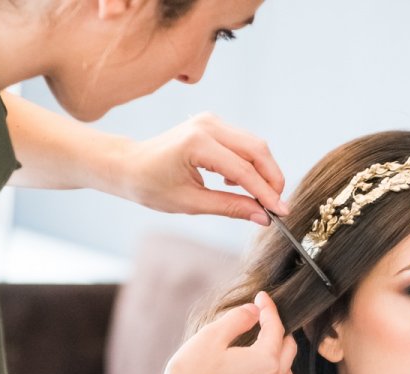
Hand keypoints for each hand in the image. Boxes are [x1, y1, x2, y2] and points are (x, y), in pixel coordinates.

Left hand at [115, 113, 287, 222]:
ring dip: (263, 172)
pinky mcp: (214, 125)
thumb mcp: (191, 203)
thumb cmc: (150, 185)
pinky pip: (244, 143)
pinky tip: (237, 182)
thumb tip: (262, 216)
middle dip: (272, 179)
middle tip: (276, 205)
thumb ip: (230, 207)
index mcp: (197, 143)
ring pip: (255, 145)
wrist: (128, 165)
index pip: (244, 170)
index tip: (281, 212)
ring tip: (257, 197)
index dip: (266, 193)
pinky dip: (251, 164)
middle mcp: (208, 125)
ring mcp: (212, 121)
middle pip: (257, 150)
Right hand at [141, 291, 296, 373]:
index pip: (276, 327)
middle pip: (289, 350)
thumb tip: (254, 311)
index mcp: (266, 360)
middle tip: (264, 321)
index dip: (269, 309)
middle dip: (279, 331)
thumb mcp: (211, 337)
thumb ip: (237, 319)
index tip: (261, 297)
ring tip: (266, 350)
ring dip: (281, 360)